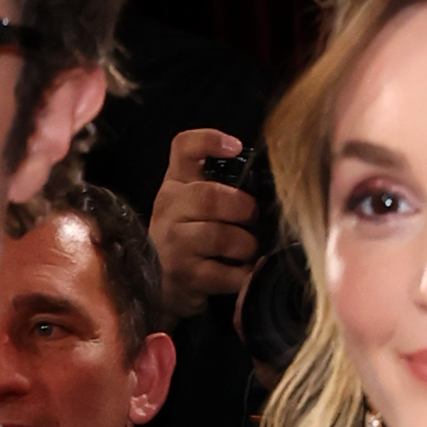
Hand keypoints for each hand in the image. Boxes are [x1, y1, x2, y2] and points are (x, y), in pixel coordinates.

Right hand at [150, 126, 259, 316]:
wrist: (162, 285)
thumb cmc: (190, 238)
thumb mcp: (193, 204)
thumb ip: (217, 186)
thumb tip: (264, 183)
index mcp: (175, 184)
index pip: (183, 148)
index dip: (210, 141)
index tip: (236, 147)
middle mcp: (168, 210)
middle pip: (210, 196)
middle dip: (243, 208)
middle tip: (251, 218)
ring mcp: (174, 244)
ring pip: (221, 237)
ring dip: (246, 245)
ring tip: (247, 250)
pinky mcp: (185, 276)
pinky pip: (226, 273)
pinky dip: (244, 274)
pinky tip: (242, 272)